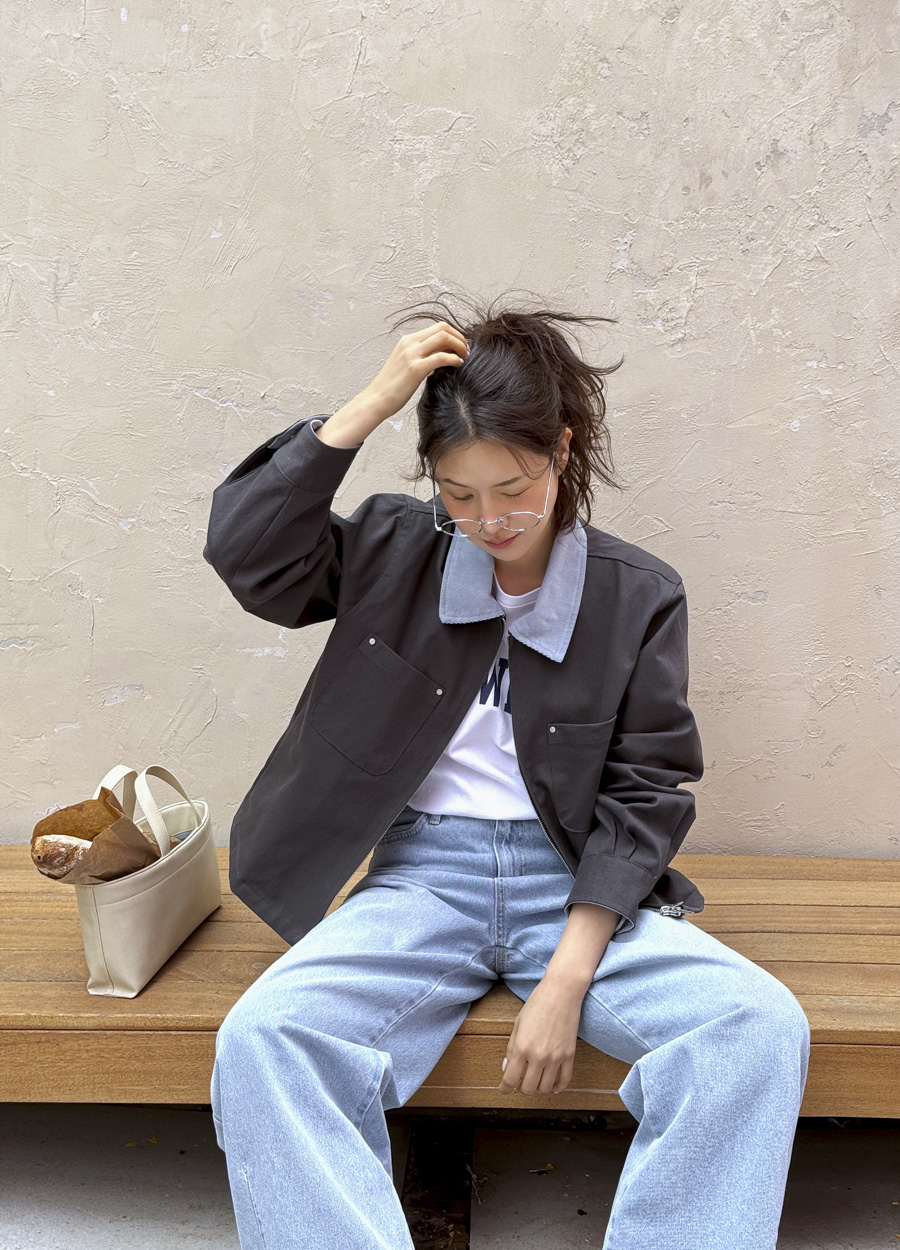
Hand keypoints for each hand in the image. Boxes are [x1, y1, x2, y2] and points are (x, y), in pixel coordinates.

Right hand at [365, 321, 468, 418]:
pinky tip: (458, 365)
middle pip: (443, 328)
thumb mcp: (406, 364)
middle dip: (459, 337)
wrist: (376, 399)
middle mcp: (409, 343)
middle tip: (466, 351)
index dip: (453, 334)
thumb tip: (442, 353)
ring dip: (459, 346)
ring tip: (464, 357)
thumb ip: (422, 356)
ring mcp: (412, 354)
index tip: (460, 346)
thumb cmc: (391, 387)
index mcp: (407, 341)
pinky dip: (454, 359)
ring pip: (444, 338)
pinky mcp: (415, 368)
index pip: (437, 327)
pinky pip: (442, 357)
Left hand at [498, 977, 583, 1095]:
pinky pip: (565, 1080)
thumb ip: (511, 1048)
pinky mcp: (570, 1055)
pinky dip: (558, 1087)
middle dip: (521, 1089)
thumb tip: (506, 1068)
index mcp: (522, 1047)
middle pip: (528, 1088)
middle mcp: (539, 1056)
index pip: (510, 1079)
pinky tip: (553, 1086)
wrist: (561, 992)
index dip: (504, 1089)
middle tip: (519, 1083)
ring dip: (538, 1088)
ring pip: (546, 1088)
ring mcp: (556, 1057)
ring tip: (535, 1081)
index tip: (503, 1090)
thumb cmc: (537, 1004)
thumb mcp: (518, 1024)